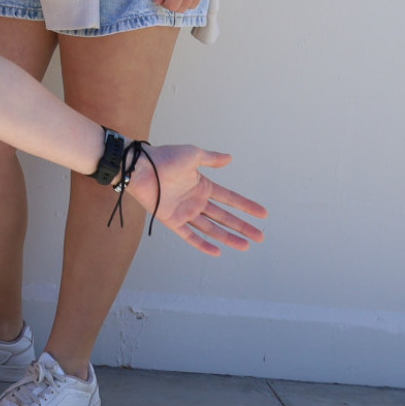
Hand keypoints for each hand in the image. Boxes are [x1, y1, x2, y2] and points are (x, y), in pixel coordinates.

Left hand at [125, 144, 265, 256]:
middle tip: (260, 236)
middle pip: (224, 217)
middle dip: (242, 226)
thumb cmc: (164, 157)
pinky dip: (202, 244)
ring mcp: (185, 212)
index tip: (263, 214)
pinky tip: (217, 251)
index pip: (230, 199)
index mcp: (202, 185)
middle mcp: (196, 201)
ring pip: (211, 228)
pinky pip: (189, 235)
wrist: (141, 167)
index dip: (246, 206)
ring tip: (246, 246)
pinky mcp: (171, 220)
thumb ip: (211, 159)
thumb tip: (230, 158)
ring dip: (228, 237)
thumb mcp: (192, 154)